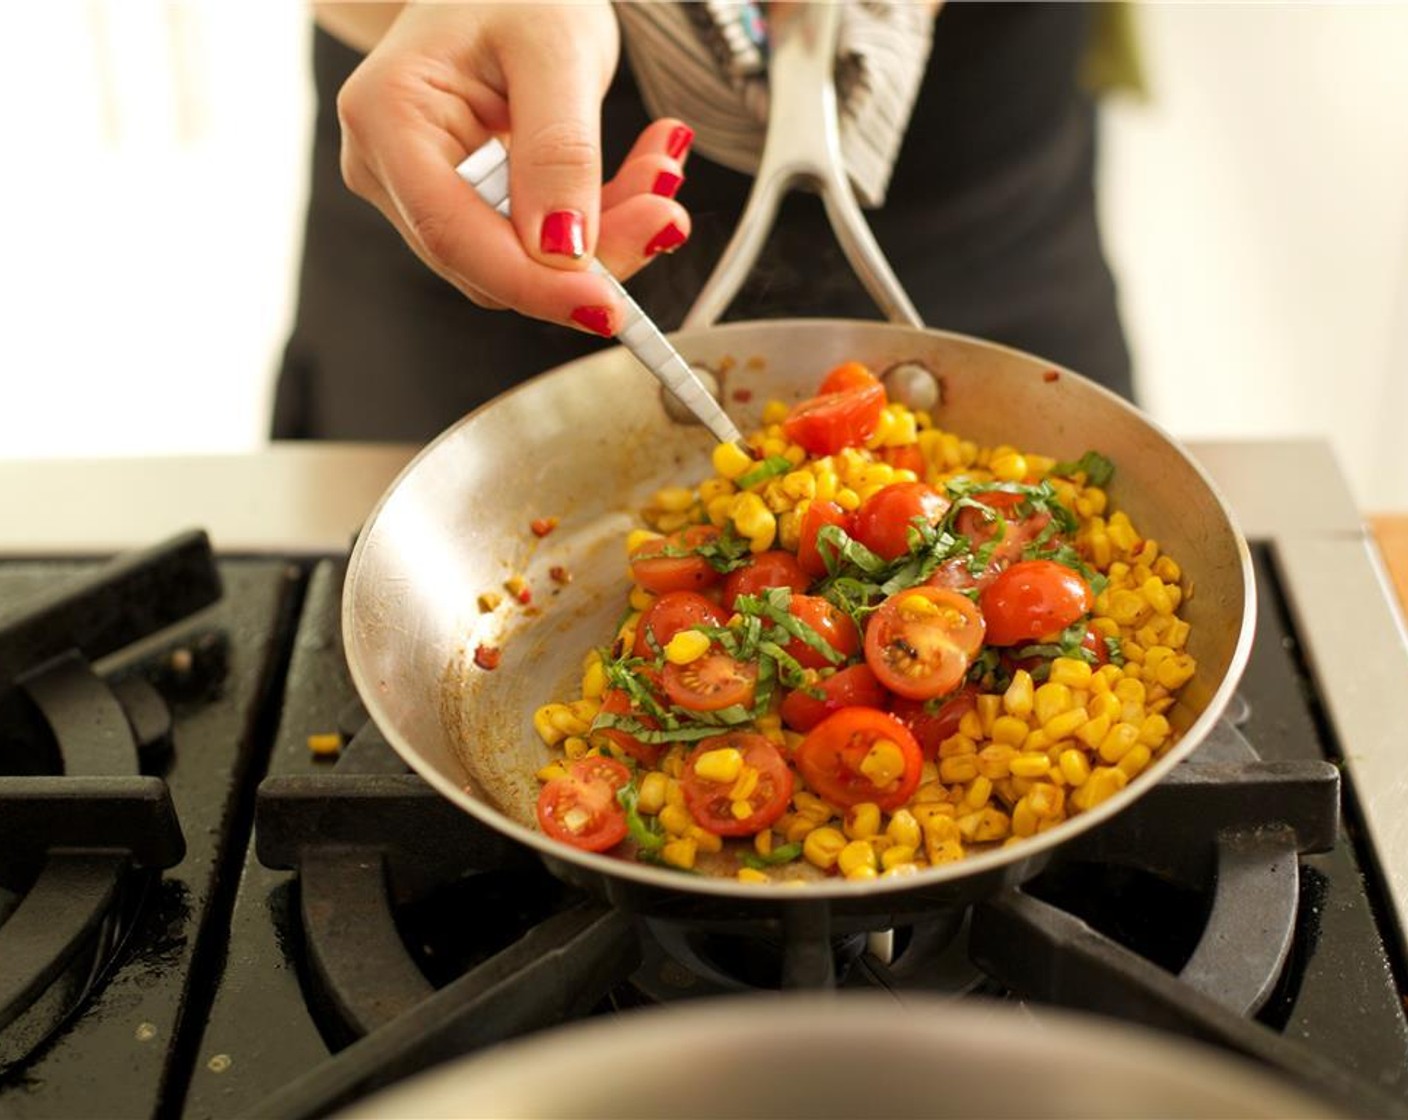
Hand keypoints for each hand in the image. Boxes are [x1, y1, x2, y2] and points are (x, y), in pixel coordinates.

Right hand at [332, 2, 692, 335]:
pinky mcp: (464, 201)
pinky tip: (641, 173)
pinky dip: (600, 218)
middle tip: (668, 213)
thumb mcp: (555, 47)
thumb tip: (563, 251)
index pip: (454, 236)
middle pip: (491, 262)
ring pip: (523, 260)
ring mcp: (420, 190)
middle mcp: (388, 166)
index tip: (609, 307)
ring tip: (661, 169)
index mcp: (388, 117)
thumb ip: (559, 149)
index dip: (535, 285)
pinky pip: (536, 241)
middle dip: (591, 252)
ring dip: (607, 232)